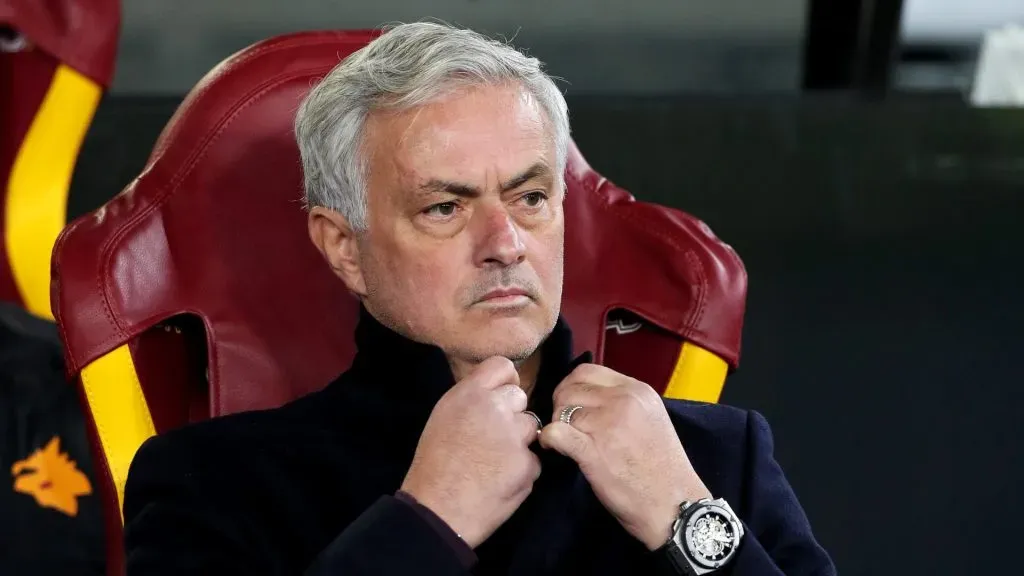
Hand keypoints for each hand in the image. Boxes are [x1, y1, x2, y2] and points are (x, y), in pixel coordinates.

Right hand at [401, 357, 540, 547]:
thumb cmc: (433, 467)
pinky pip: (534, 460)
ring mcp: (513, 436)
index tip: (501, 398)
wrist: (436, 511)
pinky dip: (522, 470)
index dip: (506, 382)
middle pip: (520, 397)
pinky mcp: (527, 464)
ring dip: (519, 442)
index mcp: (468, 394)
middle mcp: (493, 408)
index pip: (502, 366)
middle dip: (512, 415)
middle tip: (493, 438)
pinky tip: (500, 481)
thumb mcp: (443, 417)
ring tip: (495, 462)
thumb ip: (471, 400)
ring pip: (531, 427)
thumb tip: (494, 392)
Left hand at [539, 364, 711, 549]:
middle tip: (565, 426)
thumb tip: (590, 401)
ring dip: (556, 424)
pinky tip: (555, 448)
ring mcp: (608, 424)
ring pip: (561, 409)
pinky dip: (548, 438)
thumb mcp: (652, 419)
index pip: (587, 371)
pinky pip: (555, 431)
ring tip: (565, 442)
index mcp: (638, 391)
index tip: (571, 405)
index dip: (571, 387)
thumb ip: (624, 404)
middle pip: (570, 387)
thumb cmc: (663, 470)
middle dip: (560, 405)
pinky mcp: (592, 450)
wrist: (676, 505)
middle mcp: (623, 400)